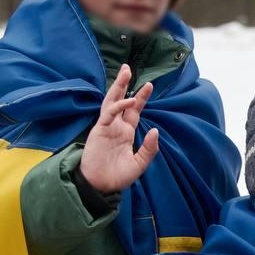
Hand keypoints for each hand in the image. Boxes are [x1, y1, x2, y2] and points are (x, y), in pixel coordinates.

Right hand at [79, 64, 159, 193]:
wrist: (100, 186)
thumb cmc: (117, 176)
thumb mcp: (139, 164)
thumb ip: (149, 149)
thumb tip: (155, 131)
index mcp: (125, 132)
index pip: (133, 111)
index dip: (140, 98)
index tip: (149, 85)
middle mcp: (116, 126)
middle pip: (120, 100)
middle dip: (124, 84)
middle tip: (128, 68)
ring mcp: (106, 127)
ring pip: (111, 101)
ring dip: (118, 87)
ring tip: (125, 72)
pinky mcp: (98, 130)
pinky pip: (109, 114)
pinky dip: (119, 106)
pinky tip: (129, 101)